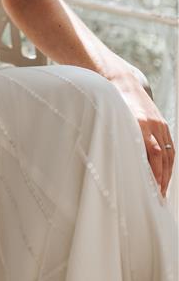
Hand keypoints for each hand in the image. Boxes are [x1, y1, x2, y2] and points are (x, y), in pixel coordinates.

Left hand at [110, 72, 174, 197]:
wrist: (121, 82)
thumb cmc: (110, 105)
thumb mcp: (112, 122)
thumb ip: (116, 140)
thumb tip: (115, 165)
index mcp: (139, 124)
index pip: (152, 152)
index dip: (153, 172)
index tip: (150, 190)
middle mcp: (152, 124)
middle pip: (163, 156)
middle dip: (162, 178)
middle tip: (158, 197)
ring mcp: (160, 124)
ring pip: (169, 153)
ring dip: (167, 173)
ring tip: (162, 191)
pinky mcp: (163, 124)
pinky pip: (170, 147)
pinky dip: (168, 162)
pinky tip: (164, 174)